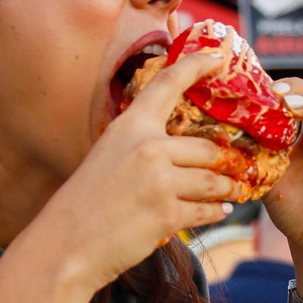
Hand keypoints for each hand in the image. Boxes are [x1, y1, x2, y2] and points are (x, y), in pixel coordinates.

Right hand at [32, 51, 233, 290]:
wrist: (65, 246)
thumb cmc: (83, 204)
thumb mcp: (107, 158)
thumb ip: (139, 146)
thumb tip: (179, 148)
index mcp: (130, 127)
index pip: (168, 84)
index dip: (196, 65)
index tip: (219, 57)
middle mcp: (147, 148)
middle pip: (206, 148)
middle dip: (225, 162)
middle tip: (237, 168)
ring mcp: (159, 181)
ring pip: (213, 181)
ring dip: (228, 188)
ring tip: (234, 191)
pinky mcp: (167, 214)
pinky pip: (206, 210)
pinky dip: (215, 212)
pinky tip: (219, 212)